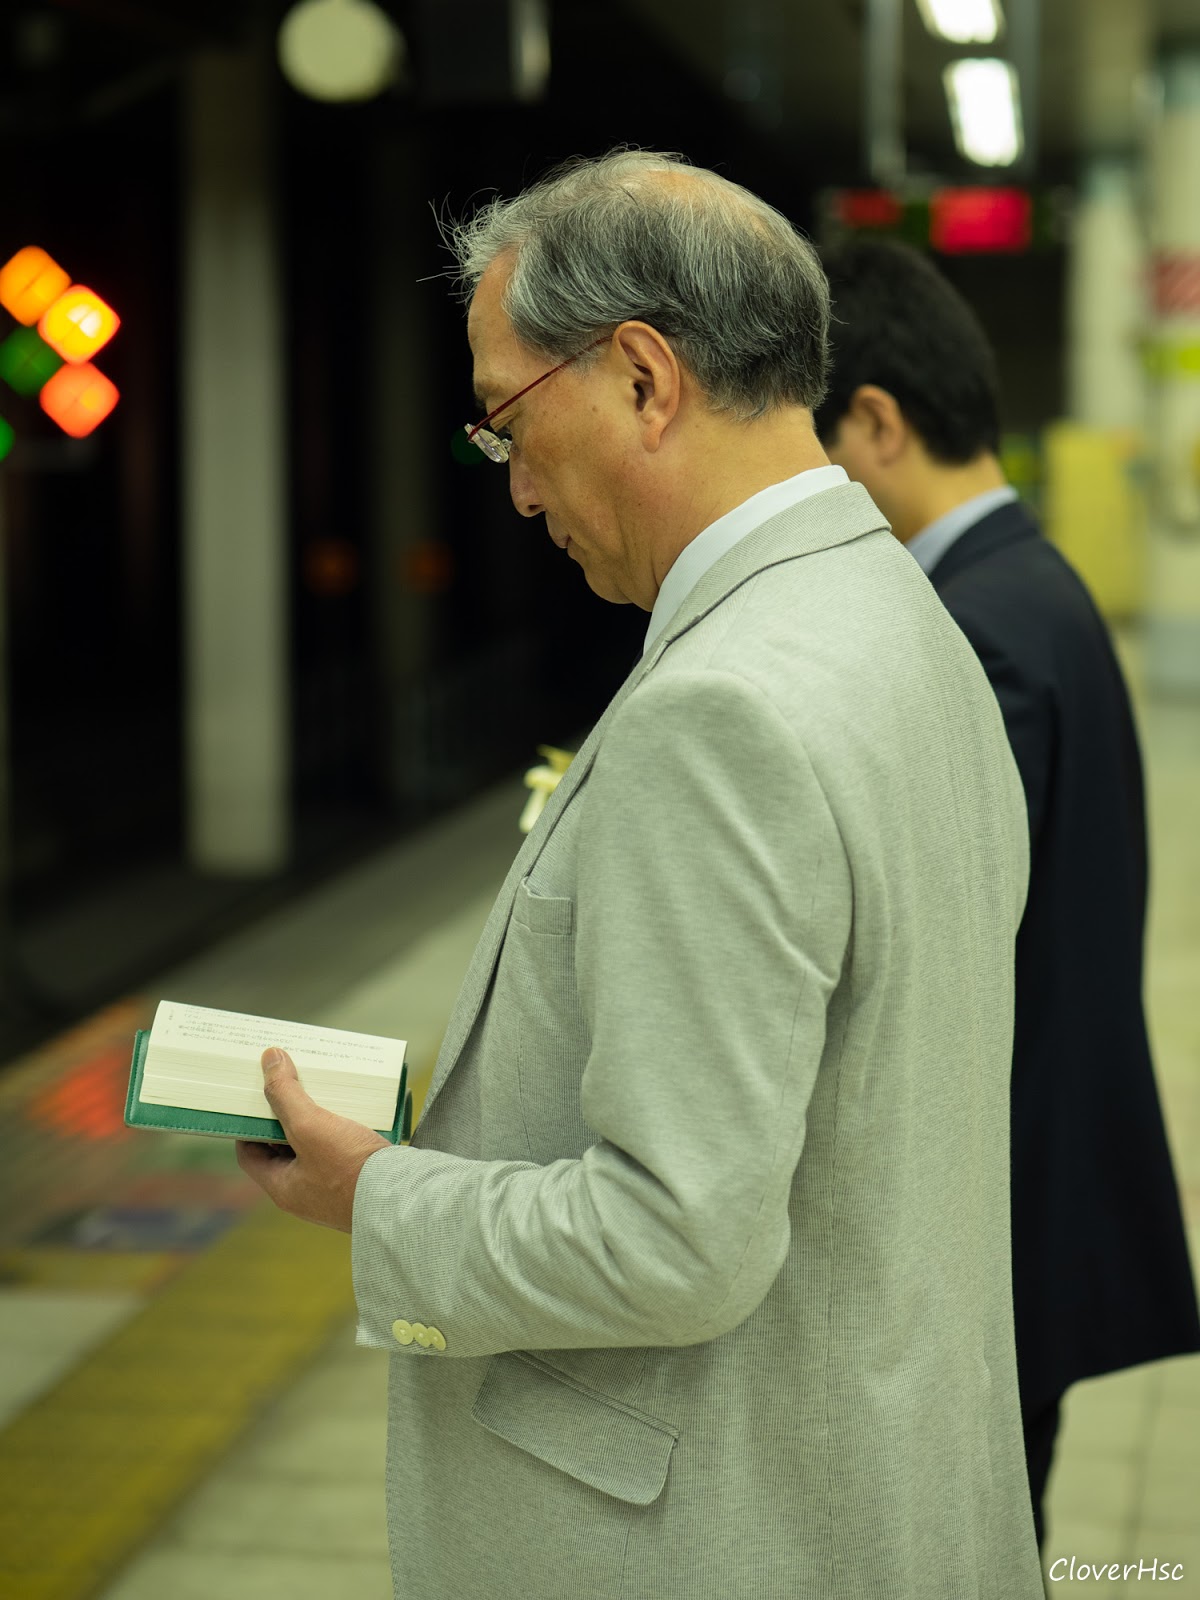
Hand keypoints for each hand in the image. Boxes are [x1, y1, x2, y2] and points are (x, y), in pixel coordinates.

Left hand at [235, 1047, 390, 1231]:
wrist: (404, 1199)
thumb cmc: (351, 1171)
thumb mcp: (310, 1126)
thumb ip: (286, 1094)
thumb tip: (268, 1058)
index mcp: (283, 1188)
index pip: (250, 1154)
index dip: (248, 1124)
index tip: (256, 1097)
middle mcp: (306, 1193)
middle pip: (284, 1147)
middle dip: (287, 1116)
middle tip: (291, 1086)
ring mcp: (334, 1189)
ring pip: (316, 1147)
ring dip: (318, 1120)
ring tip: (323, 1091)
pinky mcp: (361, 1181)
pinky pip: (343, 1151)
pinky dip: (343, 1129)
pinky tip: (354, 1110)